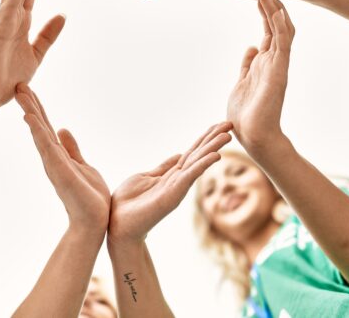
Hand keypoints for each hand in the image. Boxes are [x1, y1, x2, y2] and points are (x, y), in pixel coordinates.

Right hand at [16, 84, 110, 232]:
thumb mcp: (82, 165)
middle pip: (39, 126)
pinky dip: (38, 131)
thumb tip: (63, 130)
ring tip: (21, 93)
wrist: (93, 222)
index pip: (45, 127)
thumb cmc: (89, 197)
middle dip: (30, 105)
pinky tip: (30, 117)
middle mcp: (52, 158)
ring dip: (31, 112)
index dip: (37, 108)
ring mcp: (54, 164)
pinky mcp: (59, 170)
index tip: (28, 89)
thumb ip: (72, 149)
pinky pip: (47, 146)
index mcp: (58, 155)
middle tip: (19, 84)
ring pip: (39, 132)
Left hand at [108, 122, 231, 243]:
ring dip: (213, 148)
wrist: (118, 223)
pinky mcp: (172, 195)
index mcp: (172, 174)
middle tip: (230, 124)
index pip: (192, 152)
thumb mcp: (147, 176)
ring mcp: (177, 188)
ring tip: (227, 135)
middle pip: (199, 155)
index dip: (205, 137)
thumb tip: (178, 155)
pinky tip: (216, 155)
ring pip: (198, 163)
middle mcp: (178, 180)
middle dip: (214, 139)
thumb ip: (164, 167)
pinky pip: (190, 176)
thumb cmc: (129, 202)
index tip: (220, 124)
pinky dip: (202, 165)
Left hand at [227, 0, 294, 152]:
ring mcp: (278, 65)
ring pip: (281, 30)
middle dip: (270, 5)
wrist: (253, 135)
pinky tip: (276, 10)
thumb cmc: (246, 114)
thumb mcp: (242, 82)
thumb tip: (251, 48)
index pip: (268, 31)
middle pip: (276, 26)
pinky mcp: (279, 71)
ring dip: (275, 10)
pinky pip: (283, 43)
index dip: (263, 11)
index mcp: (264, 62)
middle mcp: (274, 61)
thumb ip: (248, 65)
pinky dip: (280, 26)